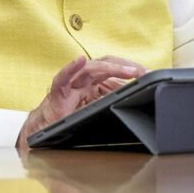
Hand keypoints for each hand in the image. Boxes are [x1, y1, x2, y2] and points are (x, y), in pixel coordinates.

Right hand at [16, 56, 145, 149]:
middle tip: (143, 71)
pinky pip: (64, 77)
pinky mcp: (59, 91)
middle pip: (106, 64)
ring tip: (128, 70)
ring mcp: (72, 83)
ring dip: (111, 67)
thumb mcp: (97, 110)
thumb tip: (133, 96)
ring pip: (91, 68)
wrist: (45, 131)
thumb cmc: (69, 118)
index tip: (148, 74)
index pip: (114, 69)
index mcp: (93, 82)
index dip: (131, 69)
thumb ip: (111, 100)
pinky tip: (79, 60)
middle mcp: (83, 79)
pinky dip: (71, 68)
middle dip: (126, 66)